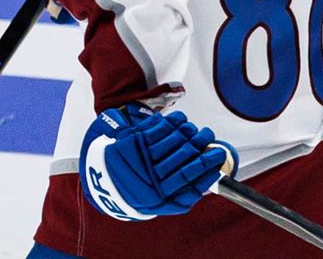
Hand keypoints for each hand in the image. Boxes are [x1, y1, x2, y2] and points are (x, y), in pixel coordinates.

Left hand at [80, 104, 235, 219]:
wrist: (103, 180)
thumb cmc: (139, 189)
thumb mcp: (161, 201)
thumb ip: (184, 194)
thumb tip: (209, 180)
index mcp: (160, 198)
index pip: (191, 181)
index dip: (207, 167)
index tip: (218, 156)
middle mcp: (150, 181)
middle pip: (184, 157)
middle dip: (200, 144)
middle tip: (208, 136)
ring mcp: (139, 161)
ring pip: (172, 141)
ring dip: (187, 131)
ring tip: (193, 129)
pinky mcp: (130, 143)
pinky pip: (157, 129)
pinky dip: (171, 123)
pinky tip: (178, 121)